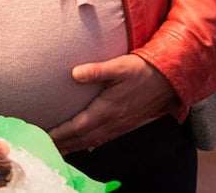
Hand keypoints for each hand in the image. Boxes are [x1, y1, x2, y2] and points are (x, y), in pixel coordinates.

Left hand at [46, 54, 179, 154]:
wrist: (169, 79)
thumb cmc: (142, 70)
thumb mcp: (119, 66)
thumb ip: (96, 70)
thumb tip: (74, 73)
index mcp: (108, 109)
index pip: (78, 126)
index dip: (61, 133)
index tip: (46, 136)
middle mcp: (113, 121)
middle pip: (83, 138)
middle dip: (64, 144)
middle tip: (45, 146)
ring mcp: (121, 124)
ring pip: (93, 140)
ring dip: (75, 146)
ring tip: (60, 149)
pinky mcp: (127, 123)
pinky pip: (106, 138)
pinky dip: (92, 143)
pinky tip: (87, 145)